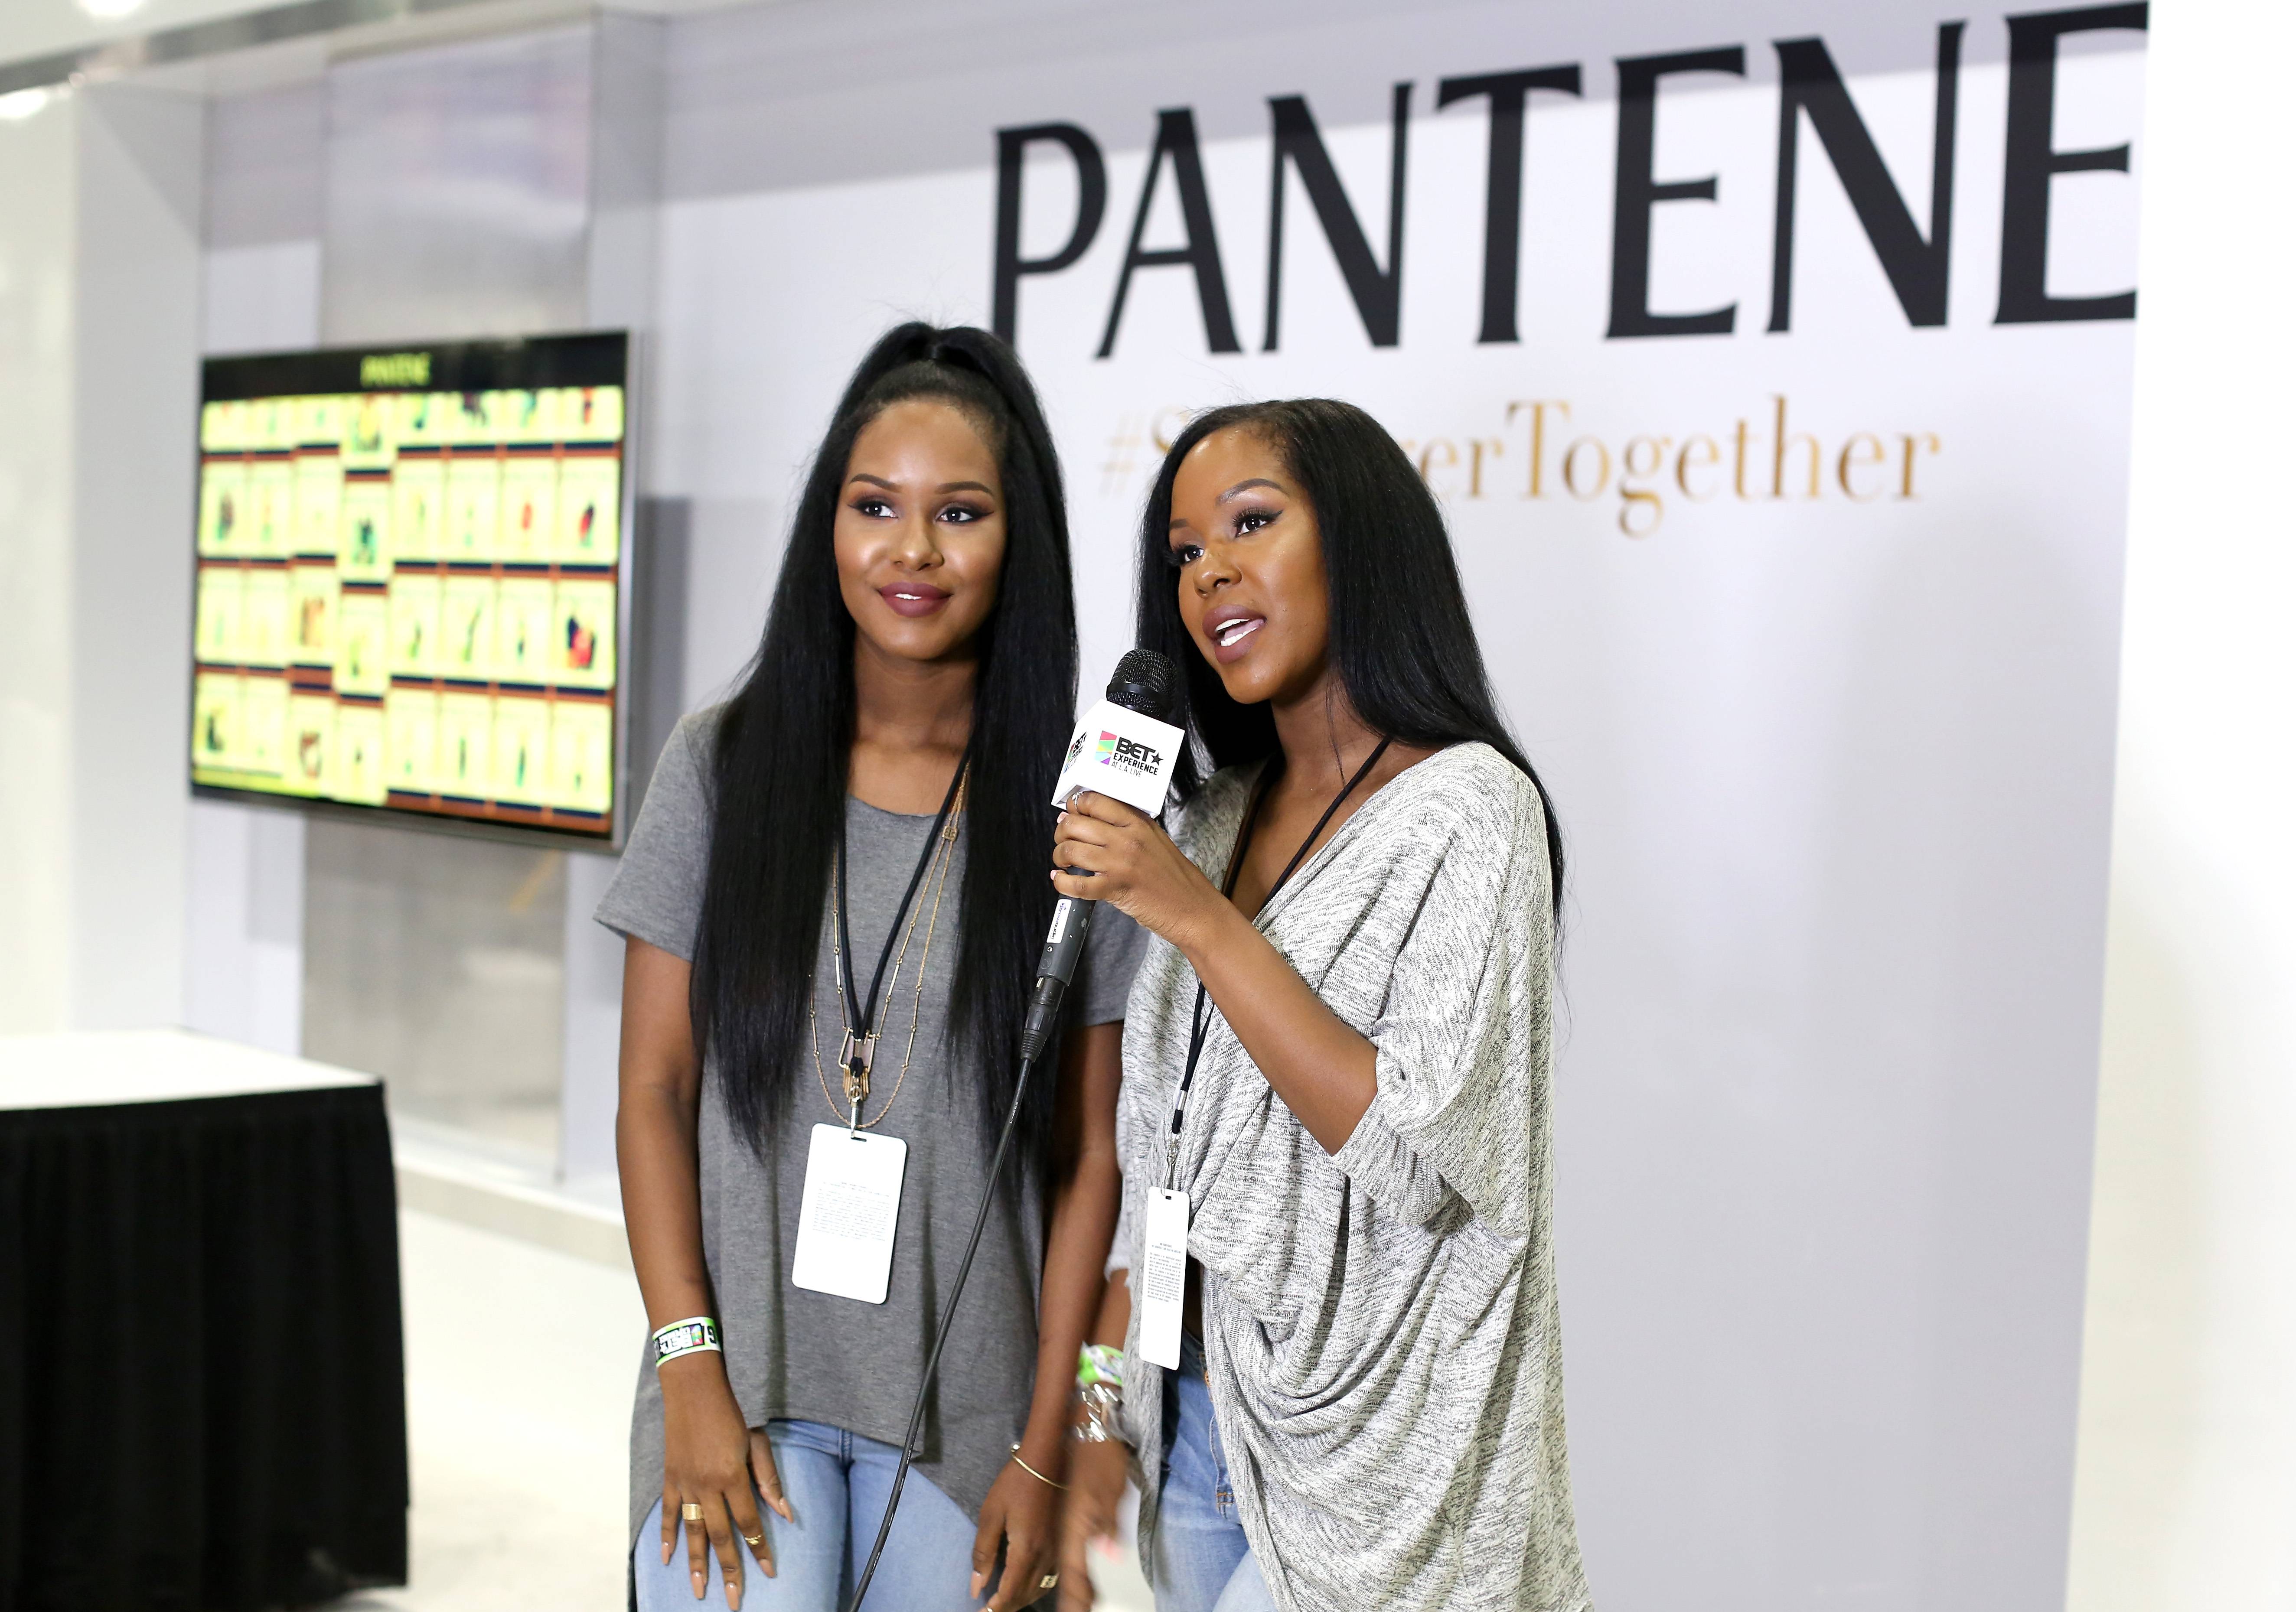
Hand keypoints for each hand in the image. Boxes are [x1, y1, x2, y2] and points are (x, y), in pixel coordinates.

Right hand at [658, 1354, 789, 1606]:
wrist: (693, 1389)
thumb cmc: (730, 1413)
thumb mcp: (756, 1441)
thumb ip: (769, 1479)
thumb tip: (785, 1513)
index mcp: (733, 1477)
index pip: (750, 1523)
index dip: (759, 1550)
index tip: (768, 1573)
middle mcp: (708, 1486)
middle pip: (720, 1537)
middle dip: (729, 1570)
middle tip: (734, 1600)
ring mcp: (686, 1484)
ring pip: (693, 1533)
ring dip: (696, 1565)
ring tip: (699, 1592)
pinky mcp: (671, 1479)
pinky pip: (668, 1514)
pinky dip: (667, 1537)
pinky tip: (668, 1559)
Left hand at [971, 1452, 1062, 1610]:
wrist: (1047, 1459)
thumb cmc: (1016, 1483)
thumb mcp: (990, 1514)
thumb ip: (983, 1553)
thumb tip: (976, 1587)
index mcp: (1026, 1550)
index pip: (1010, 1593)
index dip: (994, 1607)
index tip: (981, 1611)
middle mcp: (1046, 1556)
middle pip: (1026, 1596)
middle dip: (1006, 1607)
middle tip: (988, 1608)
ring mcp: (1057, 1551)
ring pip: (1040, 1590)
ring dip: (1021, 1600)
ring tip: (1003, 1601)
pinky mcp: (1062, 1544)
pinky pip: (1051, 1578)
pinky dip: (1036, 1589)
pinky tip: (1025, 1585)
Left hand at [1052, 792, 1224, 949]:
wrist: (1193, 908)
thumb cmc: (1174, 877)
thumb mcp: (1154, 839)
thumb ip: (1126, 826)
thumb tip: (1086, 819)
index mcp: (1138, 822)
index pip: (1094, 801)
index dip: (1075, 806)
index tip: (1071, 814)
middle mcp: (1127, 838)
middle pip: (1075, 823)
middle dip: (1061, 832)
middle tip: (1064, 840)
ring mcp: (1121, 863)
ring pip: (1071, 850)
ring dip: (1059, 856)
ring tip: (1064, 862)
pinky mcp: (1116, 889)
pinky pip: (1076, 884)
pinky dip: (1061, 883)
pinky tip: (1061, 880)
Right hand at [1057, 1438, 1129, 1610]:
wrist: (1088, 1431)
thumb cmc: (1100, 1460)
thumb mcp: (1110, 1491)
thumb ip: (1108, 1526)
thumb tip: (1109, 1556)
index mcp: (1073, 1527)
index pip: (1074, 1573)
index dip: (1078, 1597)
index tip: (1083, 1611)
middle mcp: (1066, 1529)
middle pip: (1069, 1573)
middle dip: (1075, 1598)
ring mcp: (1067, 1523)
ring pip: (1067, 1563)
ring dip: (1075, 1587)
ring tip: (1082, 1605)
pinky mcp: (1071, 1515)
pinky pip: (1070, 1550)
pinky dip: (1076, 1569)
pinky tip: (1082, 1576)